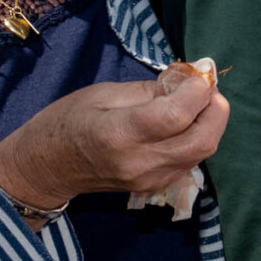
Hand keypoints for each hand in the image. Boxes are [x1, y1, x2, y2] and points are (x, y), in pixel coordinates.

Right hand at [0, 64, 227, 215]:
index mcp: (119, 134)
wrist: (45, 168)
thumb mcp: (103, 93)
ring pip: (202, 151)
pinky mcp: (155, 185)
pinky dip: (197, 137)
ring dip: (210, 123)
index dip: (198, 92)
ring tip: (198, 102)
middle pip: (202, 140)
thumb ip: (150, 91)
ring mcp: (149, 179)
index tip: (199, 74)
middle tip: (207, 88)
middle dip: (216, 109)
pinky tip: (186, 122)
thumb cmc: (66, 121)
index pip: (176, 116)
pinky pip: (190, 159)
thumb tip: (187, 83)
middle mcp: (139, 162)